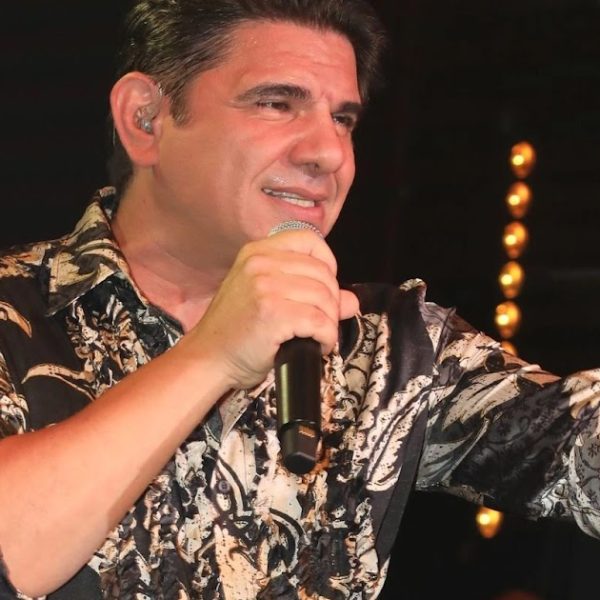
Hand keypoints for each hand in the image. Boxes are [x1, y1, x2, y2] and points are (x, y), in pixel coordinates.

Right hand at [186, 229, 358, 388]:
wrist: (208, 358)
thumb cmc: (234, 332)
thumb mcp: (268, 300)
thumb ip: (308, 292)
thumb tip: (352, 301)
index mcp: (257, 252)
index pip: (309, 240)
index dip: (327, 262)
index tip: (325, 285)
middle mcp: (260, 264)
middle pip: (323, 273)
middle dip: (331, 302)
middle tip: (321, 322)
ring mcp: (265, 287)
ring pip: (325, 298)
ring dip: (330, 323)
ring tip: (317, 336)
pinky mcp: (273, 313)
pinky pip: (320, 322)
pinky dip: (326, 338)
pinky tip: (317, 346)